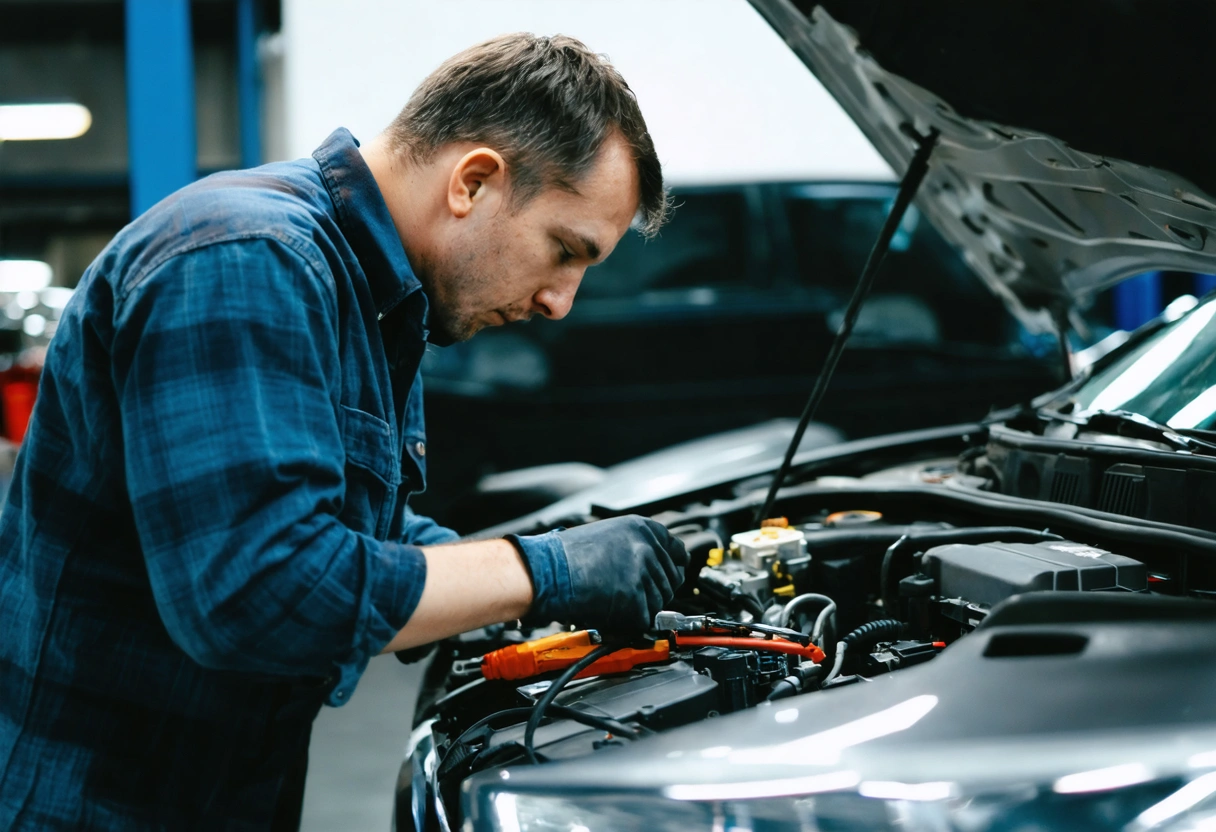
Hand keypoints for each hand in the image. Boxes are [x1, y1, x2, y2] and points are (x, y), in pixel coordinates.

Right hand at [508, 516, 688, 632]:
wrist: (547, 569)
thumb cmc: (566, 555)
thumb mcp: (609, 536)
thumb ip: (636, 547)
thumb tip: (654, 566)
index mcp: (643, 529)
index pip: (678, 552)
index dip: (673, 568)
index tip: (671, 576)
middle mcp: (648, 547)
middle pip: (672, 581)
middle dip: (655, 592)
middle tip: (633, 596)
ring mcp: (644, 572)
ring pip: (660, 603)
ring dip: (641, 607)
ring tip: (614, 600)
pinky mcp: (636, 597)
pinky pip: (645, 619)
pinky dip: (630, 622)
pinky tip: (611, 610)